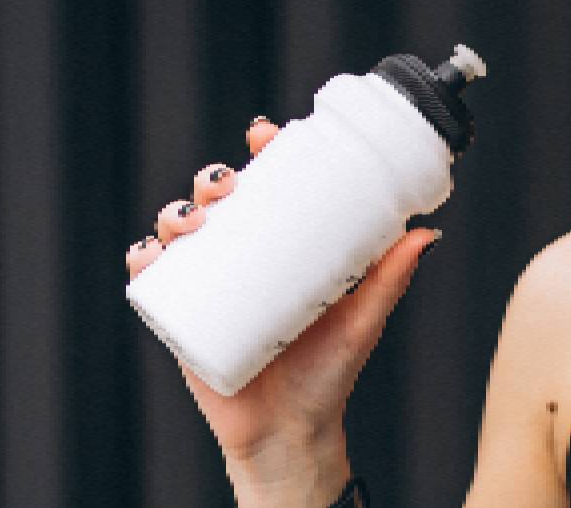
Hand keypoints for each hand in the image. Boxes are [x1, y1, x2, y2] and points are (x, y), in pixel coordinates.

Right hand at [126, 118, 438, 503]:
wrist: (289, 435)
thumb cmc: (327, 373)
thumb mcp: (362, 319)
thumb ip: (390, 278)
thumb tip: (427, 233)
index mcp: (281, 247)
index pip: (267, 186)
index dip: (261, 153)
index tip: (265, 136)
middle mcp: (241, 258)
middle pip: (216, 200)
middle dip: (213, 178)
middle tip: (227, 186)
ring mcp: (208, 285)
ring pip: (179, 231)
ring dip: (176, 212)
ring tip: (192, 224)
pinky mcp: (182, 319)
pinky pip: (152, 281)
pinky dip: (143, 260)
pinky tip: (150, 255)